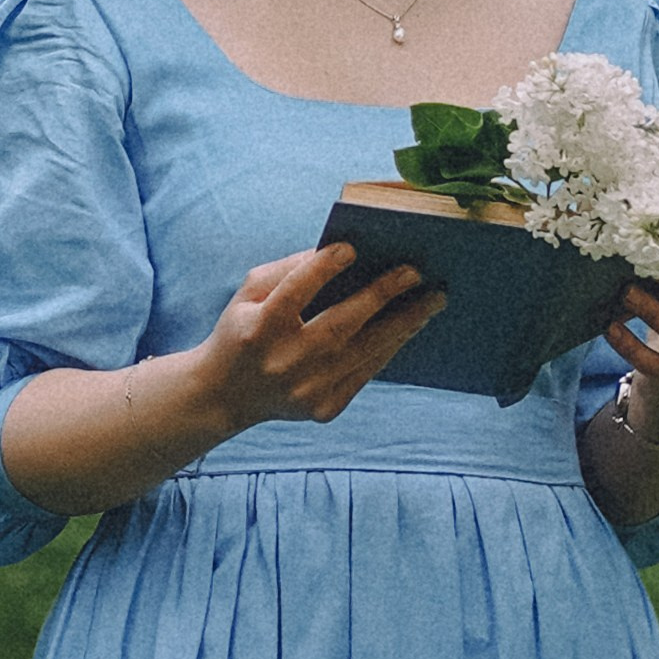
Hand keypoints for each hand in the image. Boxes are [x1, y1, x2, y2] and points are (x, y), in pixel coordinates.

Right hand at [194, 243, 444, 435]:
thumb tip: (341, 251)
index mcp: (259, 329)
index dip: (322, 269)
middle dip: (381, 296)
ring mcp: (307, 392)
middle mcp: (284, 363)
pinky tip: (408, 327)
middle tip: (415, 272)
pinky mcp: (324, 410)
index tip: (352, 247)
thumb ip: (289, 269)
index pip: (294, 293)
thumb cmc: (242, 329)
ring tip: (432, 301)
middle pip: (339, 326)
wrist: (226, 395)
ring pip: (363, 352)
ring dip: (402, 324)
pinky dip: (388, 348)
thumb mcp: (249, 292)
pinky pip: (365, 374)